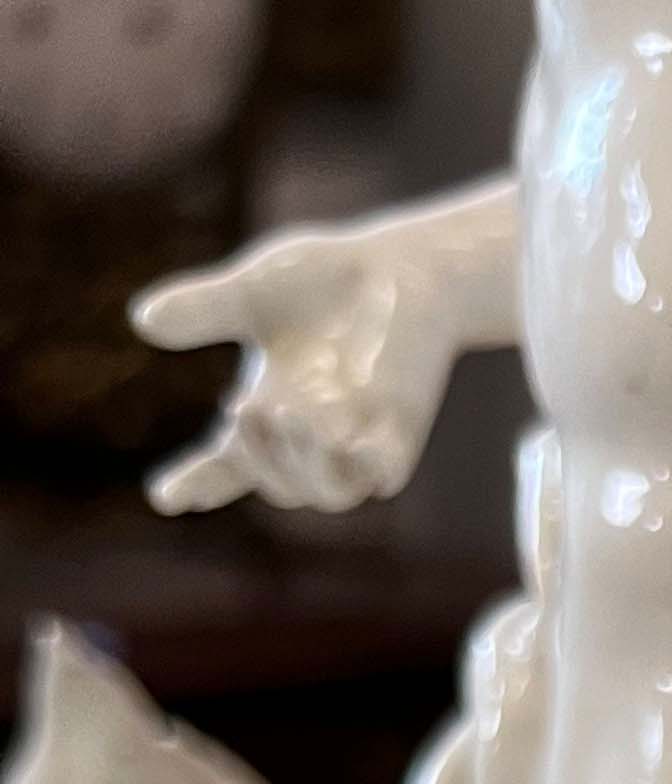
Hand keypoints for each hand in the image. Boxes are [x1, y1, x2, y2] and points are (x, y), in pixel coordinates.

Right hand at [135, 229, 460, 516]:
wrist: (399, 269)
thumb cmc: (324, 280)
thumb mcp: (254, 289)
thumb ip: (206, 309)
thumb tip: (143, 322)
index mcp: (267, 412)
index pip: (226, 463)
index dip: (197, 482)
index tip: (164, 497)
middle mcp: (310, 439)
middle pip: (275, 485)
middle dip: (255, 456)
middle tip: (243, 407)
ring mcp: (356, 444)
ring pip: (325, 494)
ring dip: (301, 464)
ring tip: (289, 412)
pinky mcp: (399, 439)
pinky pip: (379, 477)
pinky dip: (358, 464)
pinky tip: (344, 435)